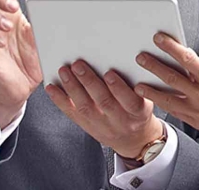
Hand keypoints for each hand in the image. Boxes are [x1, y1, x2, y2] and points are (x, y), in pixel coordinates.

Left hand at [45, 60, 164, 158]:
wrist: (134, 139)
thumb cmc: (139, 111)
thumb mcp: (147, 99)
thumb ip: (136, 84)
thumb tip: (122, 60)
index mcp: (139, 113)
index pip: (129, 101)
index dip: (118, 88)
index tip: (109, 72)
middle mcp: (120, 121)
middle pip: (104, 102)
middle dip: (89, 82)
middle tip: (78, 65)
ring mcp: (102, 126)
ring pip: (85, 107)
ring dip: (73, 88)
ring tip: (64, 71)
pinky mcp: (88, 127)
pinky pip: (72, 114)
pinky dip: (60, 100)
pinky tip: (52, 88)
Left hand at [133, 33, 198, 140]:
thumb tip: (189, 62)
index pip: (187, 58)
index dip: (171, 47)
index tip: (158, 38)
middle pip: (172, 77)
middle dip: (154, 66)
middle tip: (140, 57)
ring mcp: (198, 110)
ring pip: (168, 98)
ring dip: (150, 90)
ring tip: (138, 84)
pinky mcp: (196, 122)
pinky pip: (174, 111)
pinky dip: (163, 103)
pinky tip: (154, 99)